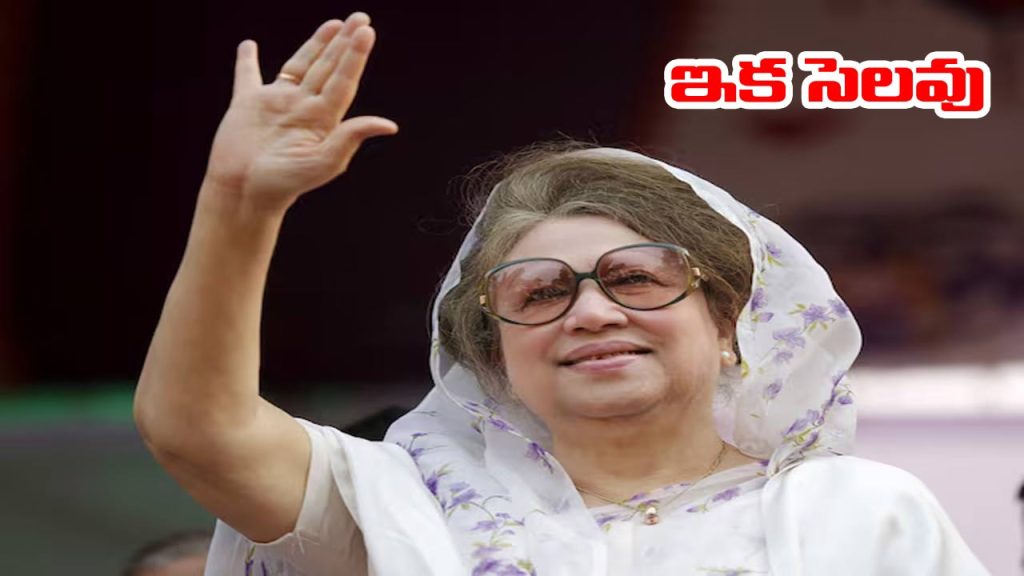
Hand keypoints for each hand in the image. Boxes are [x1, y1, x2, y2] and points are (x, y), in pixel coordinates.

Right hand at [203, 14, 397, 214]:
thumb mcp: (323, 163)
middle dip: (344, 43)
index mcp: (321, 119)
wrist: (245, 194)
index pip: (343, 80)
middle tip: (361, 19)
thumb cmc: (284, 184)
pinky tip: (249, 45)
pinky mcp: (247, 105)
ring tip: (333, 24)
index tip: (367, 32)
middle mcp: (302, 107)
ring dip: (316, 44)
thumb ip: (350, 138)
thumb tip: (388, 125)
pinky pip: (247, 76)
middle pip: (328, 68)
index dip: (355, 56)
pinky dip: (247, 61)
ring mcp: (276, 104)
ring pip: (299, 66)